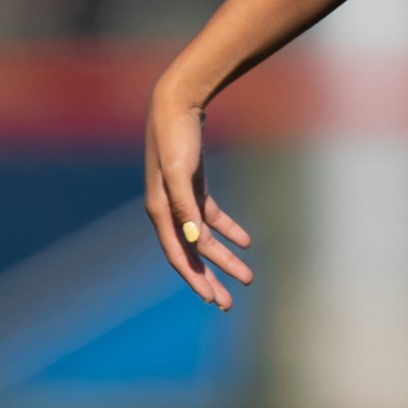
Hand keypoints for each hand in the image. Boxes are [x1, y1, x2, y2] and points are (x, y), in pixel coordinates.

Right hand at [144, 80, 254, 308]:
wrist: (176, 103)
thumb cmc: (176, 136)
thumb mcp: (180, 171)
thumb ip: (185, 206)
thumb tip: (195, 240)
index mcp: (161, 211)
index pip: (180, 256)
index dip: (195, 280)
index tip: (214, 300)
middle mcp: (168, 210)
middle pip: (192, 254)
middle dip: (210, 279)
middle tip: (228, 303)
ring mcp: (181, 199)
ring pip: (205, 238)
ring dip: (224, 258)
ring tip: (246, 277)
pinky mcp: (193, 187)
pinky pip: (211, 217)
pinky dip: (228, 230)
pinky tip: (246, 241)